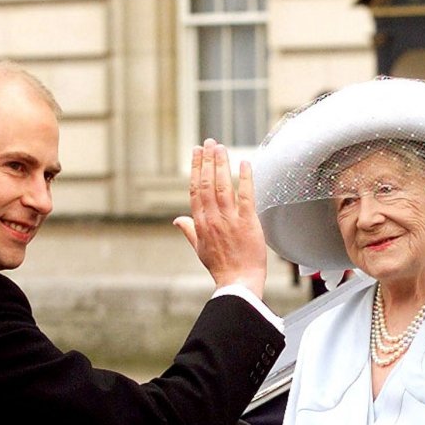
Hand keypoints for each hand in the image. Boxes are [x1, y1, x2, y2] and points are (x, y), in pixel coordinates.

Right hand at [174, 139, 267, 297]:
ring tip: (221, 147)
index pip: (195, 189)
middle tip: (209, 142)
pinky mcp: (247, 223)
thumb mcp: (200, 249)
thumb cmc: (221, 267)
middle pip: (207, 183)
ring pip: (222, 186)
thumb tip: (177, 220)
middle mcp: (212, 218)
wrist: (238, 282)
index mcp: (200, 223)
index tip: (196, 152)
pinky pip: (245, 196)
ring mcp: (229, 220)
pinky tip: (244, 163)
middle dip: (207, 160)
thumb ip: (189, 231)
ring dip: (221, 164)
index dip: (195, 169)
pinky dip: (244, 178)